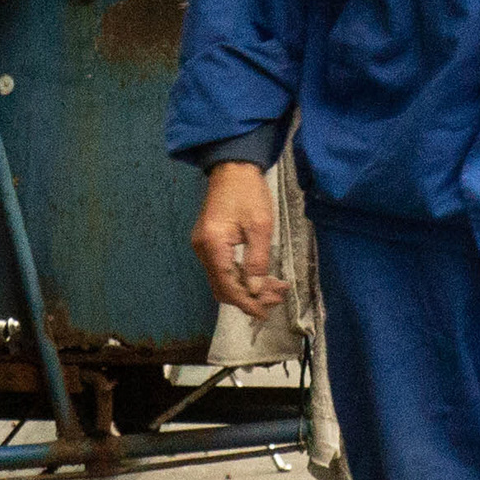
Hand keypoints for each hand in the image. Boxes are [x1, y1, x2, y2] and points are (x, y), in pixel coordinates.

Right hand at [191, 162, 288, 317]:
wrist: (232, 168)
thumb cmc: (248, 192)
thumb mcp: (260, 226)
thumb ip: (257, 260)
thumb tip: (255, 290)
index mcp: (213, 244)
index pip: (227, 285)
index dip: (246, 302)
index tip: (265, 312)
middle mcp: (202, 249)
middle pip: (222, 288)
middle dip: (249, 298)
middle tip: (277, 298)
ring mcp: (202, 247)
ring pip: (222, 281)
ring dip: (246, 289)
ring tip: (274, 289)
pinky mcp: (208, 243)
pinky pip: (222, 269)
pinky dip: (240, 277)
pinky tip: (260, 277)